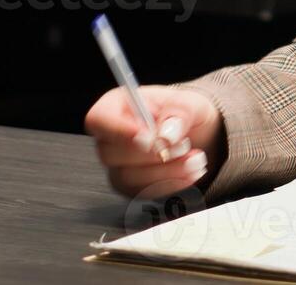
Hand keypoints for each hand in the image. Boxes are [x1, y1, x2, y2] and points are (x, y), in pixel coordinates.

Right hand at [84, 85, 222, 198]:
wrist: (197, 133)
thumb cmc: (184, 112)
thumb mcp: (190, 103)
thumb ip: (179, 114)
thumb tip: (166, 134)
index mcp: (116, 105)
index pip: (99, 119)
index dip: (120, 131)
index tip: (150, 138)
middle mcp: (110, 136)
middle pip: (110, 154)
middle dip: (152, 155)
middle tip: (183, 146)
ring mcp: (117, 164)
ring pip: (127, 177)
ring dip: (166, 172)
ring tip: (196, 160)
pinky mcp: (129, 185)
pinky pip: (141, 193)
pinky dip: (170, 185)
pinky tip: (190, 173)